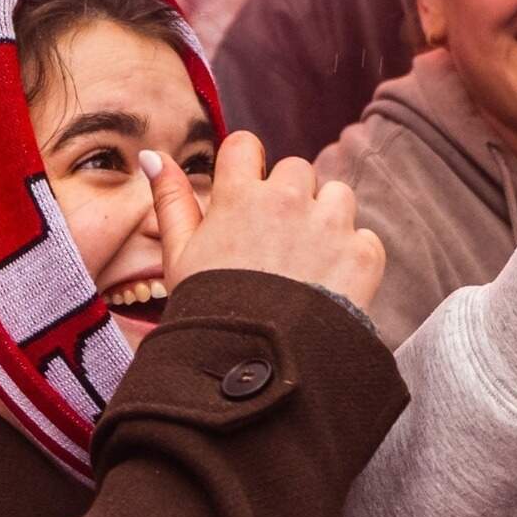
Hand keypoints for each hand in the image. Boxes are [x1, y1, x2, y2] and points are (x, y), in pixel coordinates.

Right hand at [146, 133, 386, 309]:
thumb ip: (170, 199)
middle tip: (276, 243)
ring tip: (307, 263)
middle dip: (289, 198)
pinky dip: (351, 258)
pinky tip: (328, 286)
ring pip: (337, 195)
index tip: (246, 196)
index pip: (246, 146)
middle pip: (296, 171)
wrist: (258, 370)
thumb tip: (152, 155)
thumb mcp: (179, 256)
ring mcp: (330, 226)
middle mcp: (288, 200)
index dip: (246, 169)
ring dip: (327, 220)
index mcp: (240, 196)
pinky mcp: (362, 254)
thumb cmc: (211, 313)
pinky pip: (364, 237)